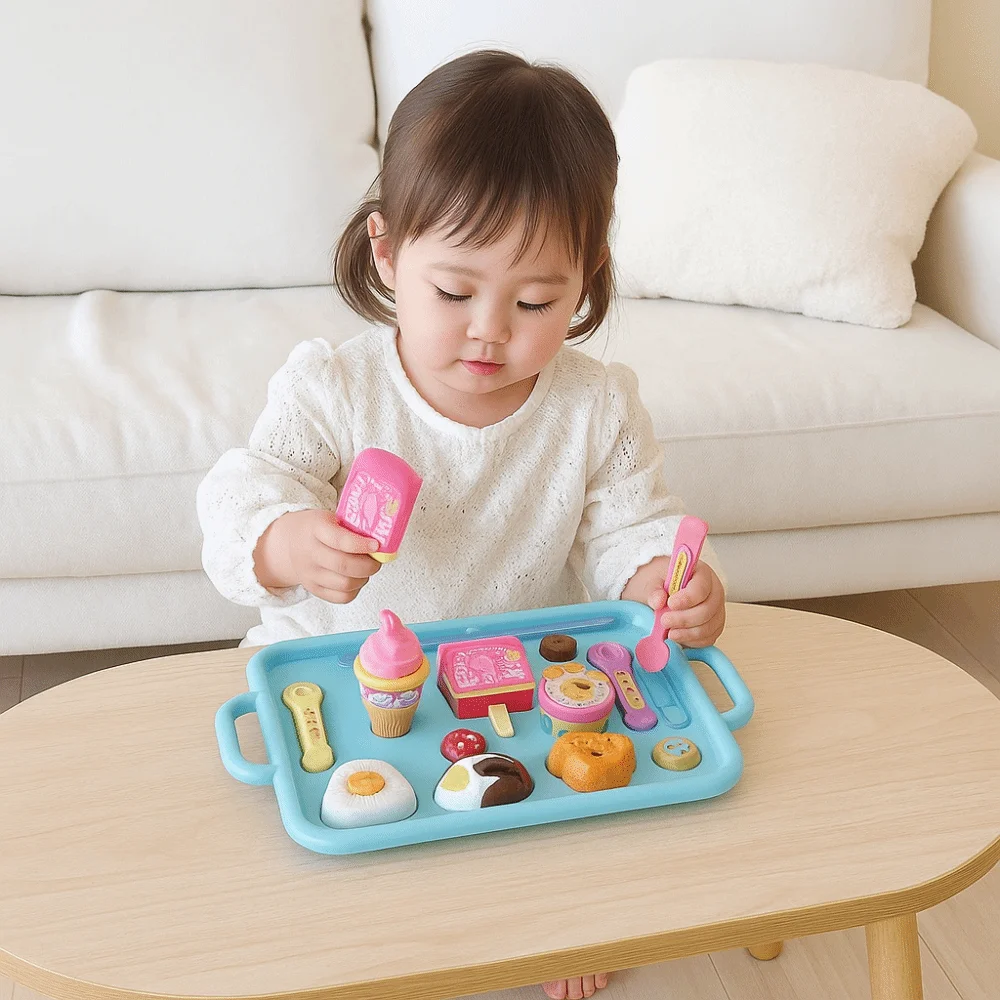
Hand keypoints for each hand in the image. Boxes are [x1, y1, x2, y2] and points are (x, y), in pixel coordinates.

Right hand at [252, 509, 381, 603]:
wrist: (290, 543)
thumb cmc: (317, 528)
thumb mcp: (330, 517)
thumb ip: (351, 526)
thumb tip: (383, 538)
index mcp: (315, 529)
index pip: (339, 540)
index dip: (361, 544)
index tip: (376, 545)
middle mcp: (310, 553)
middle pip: (344, 566)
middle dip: (368, 565)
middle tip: (377, 560)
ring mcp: (310, 574)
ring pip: (345, 584)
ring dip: (364, 578)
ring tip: (366, 569)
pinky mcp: (314, 589)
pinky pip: (341, 597)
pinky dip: (355, 590)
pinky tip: (356, 579)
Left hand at [621, 558, 725, 646]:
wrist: (664, 591)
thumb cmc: (662, 582)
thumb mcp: (653, 579)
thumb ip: (654, 589)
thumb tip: (658, 601)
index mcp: (702, 574)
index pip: (701, 588)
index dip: (687, 598)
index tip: (670, 604)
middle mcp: (714, 591)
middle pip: (707, 610)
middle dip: (685, 619)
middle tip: (665, 621)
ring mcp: (716, 610)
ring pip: (709, 627)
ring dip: (687, 633)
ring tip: (669, 633)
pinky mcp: (714, 626)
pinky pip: (708, 638)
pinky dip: (692, 640)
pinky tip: (678, 637)